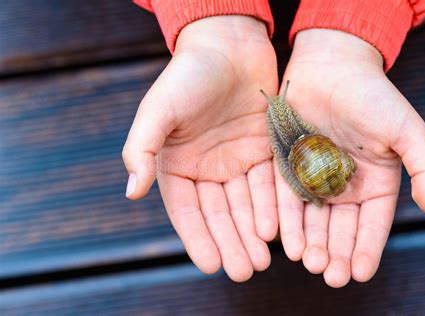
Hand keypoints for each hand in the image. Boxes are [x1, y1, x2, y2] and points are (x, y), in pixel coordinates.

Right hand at [122, 16, 278, 281]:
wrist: (229, 46)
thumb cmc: (188, 75)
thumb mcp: (158, 109)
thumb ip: (141, 148)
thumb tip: (131, 191)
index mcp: (177, 164)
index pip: (187, 210)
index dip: (198, 238)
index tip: (211, 264)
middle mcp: (207, 168)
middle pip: (220, 214)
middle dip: (231, 243)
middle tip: (243, 271)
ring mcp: (237, 162)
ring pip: (246, 205)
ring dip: (253, 232)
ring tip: (262, 260)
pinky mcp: (264, 151)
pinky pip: (268, 184)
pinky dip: (272, 206)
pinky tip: (277, 229)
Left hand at [275, 29, 424, 286]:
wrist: (330, 66)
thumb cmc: (373, 96)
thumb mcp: (406, 130)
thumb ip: (423, 167)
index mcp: (375, 183)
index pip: (371, 225)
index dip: (367, 250)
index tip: (360, 274)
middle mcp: (344, 186)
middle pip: (339, 229)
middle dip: (335, 254)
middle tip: (330, 276)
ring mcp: (314, 178)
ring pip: (312, 220)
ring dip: (310, 243)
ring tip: (308, 262)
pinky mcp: (287, 167)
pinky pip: (285, 198)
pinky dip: (286, 220)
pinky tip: (286, 241)